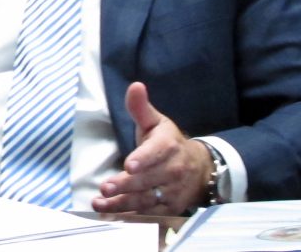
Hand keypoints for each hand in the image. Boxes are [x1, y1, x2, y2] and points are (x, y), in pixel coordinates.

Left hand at [91, 82, 211, 214]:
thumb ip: (140, 107)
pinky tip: (110, 213)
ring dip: (122, 203)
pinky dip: (129, 214)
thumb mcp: (156, 122)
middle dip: (126, 184)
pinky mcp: (169, 207)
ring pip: (146, 199)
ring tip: (100, 202)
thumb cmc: (168, 142)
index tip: (129, 165)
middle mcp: (173, 170)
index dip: (143, 159)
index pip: (156, 153)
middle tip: (106, 187)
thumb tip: (135, 85)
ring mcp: (172, 191)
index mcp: (168, 145)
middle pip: (148, 180)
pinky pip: (148, 212)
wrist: (199, 168)